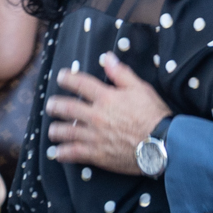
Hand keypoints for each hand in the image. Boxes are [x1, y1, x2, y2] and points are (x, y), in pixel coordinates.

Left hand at [46, 56, 172, 173]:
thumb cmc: (153, 115)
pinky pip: (74, 153)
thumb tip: (107, 57)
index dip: (68, 78)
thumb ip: (121, 73)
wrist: (161, 144)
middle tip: (50, 106)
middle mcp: (96, 116)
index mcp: (106, 98)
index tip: (61, 77)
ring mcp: (95, 136)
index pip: (80, 84)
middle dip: (55, 106)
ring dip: (56, 130)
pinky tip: (57, 153)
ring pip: (67, 132)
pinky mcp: (97, 155)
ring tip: (52, 130)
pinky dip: (63, 153)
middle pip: (67, 109)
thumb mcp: (140, 88)